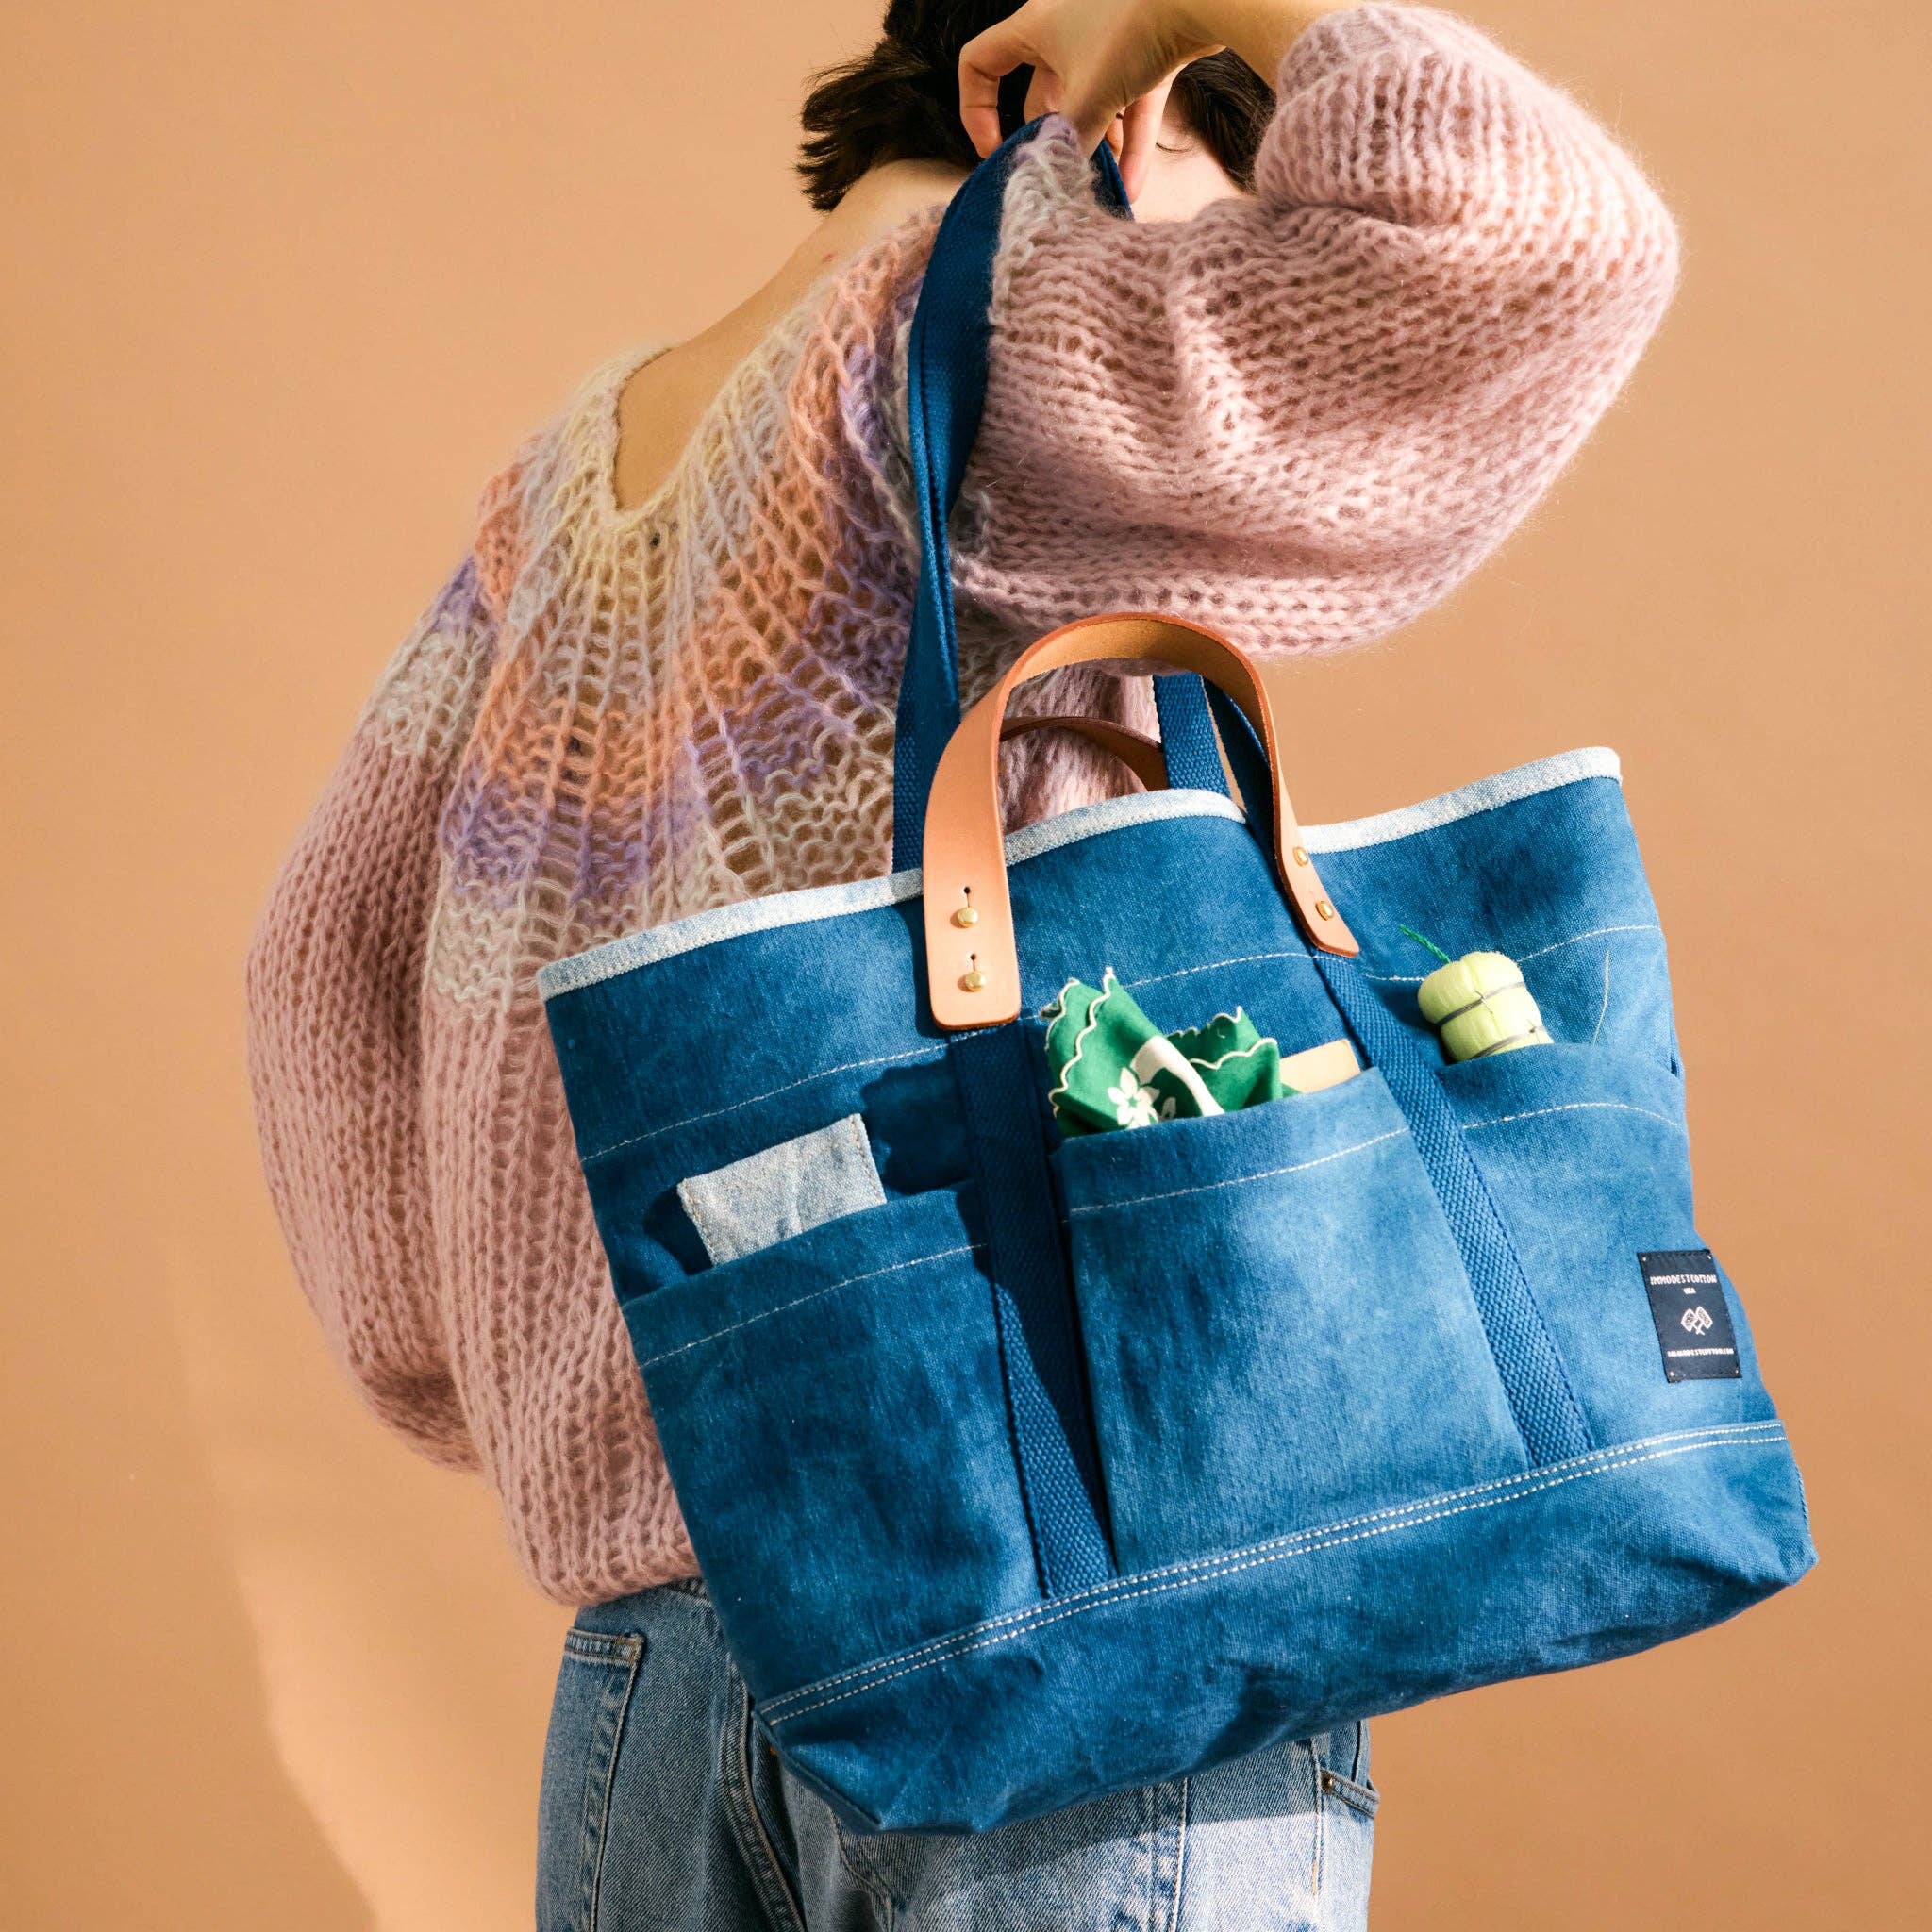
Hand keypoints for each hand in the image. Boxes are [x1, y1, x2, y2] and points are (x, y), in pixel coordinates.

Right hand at [958, 1, 1346, 198]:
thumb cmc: (1132, 31)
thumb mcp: (1089, 98)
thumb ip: (1066, 144)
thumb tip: (1055, 179)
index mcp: (1034, 27)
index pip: (980, 63)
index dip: (977, 111)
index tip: (996, 150)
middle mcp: (1064, 28)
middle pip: (1042, 96)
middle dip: (1055, 140)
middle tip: (1062, 178)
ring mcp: (1106, 39)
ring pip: (1089, 102)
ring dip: (1098, 148)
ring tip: (1106, 189)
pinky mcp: (1146, 50)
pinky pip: (1129, 104)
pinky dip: (1130, 142)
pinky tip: (1134, 186)